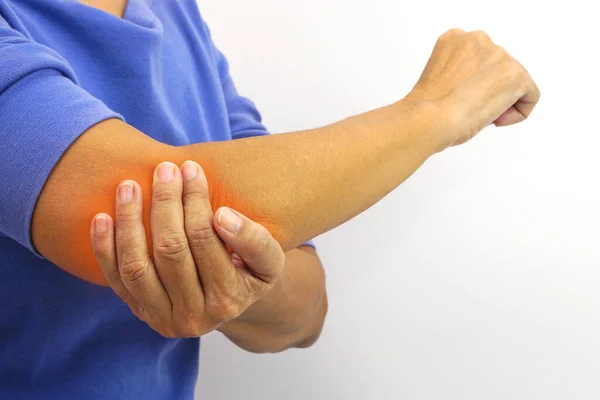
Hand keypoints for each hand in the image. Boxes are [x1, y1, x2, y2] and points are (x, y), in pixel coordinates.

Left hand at [90, 161, 284, 337]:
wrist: (227, 300)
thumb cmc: (248, 270)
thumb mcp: (268, 260)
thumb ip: (256, 241)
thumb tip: (222, 217)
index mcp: (228, 299)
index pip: (206, 240)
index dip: (196, 202)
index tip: (191, 169)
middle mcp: (193, 316)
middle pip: (170, 250)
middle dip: (165, 203)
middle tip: (165, 169)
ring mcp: (161, 317)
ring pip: (137, 266)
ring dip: (129, 221)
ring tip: (129, 185)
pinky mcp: (139, 311)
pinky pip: (115, 279)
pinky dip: (105, 248)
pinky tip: (102, 217)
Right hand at [407, 28, 539, 147]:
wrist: (429, 118)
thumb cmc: (426, 108)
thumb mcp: (439, 77)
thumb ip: (460, 72)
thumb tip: (478, 88)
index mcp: (454, 39)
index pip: (478, 59)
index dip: (472, 84)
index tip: (459, 98)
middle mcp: (478, 40)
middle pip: (498, 68)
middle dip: (489, 90)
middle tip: (470, 108)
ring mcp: (499, 55)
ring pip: (514, 82)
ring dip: (501, 101)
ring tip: (479, 113)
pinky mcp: (515, 75)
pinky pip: (530, 96)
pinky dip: (518, 112)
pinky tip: (496, 119)